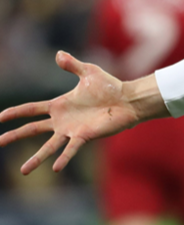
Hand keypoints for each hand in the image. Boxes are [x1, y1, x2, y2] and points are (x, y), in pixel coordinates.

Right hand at [0, 52, 140, 173]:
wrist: (127, 99)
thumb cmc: (109, 86)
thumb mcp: (88, 72)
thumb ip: (72, 65)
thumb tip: (59, 53)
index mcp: (59, 105)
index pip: (31, 109)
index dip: (15, 113)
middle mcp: (62, 120)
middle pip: (32, 129)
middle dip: (14, 136)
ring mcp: (72, 130)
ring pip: (49, 147)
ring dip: (36, 158)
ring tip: (23, 171)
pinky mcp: (85, 136)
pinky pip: (71, 149)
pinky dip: (63, 159)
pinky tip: (55, 168)